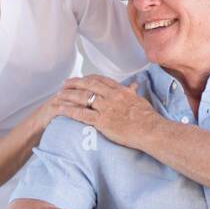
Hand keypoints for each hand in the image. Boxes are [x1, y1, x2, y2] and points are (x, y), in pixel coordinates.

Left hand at [40, 75, 157, 146]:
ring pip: (82, 98)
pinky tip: (60, 109)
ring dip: (68, 95)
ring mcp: (106, 108)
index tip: (81, 78)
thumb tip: (134, 86)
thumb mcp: (140, 100)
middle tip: (65, 84)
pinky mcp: (102, 121)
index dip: (88, 78)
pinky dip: (69, 110)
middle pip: (88, 85)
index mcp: (120, 90)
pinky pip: (82, 114)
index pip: (101, 80)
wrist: (151, 130)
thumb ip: (132, 92)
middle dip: (74, 83)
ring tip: (59, 95)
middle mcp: (111, 96)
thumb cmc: (148, 118)